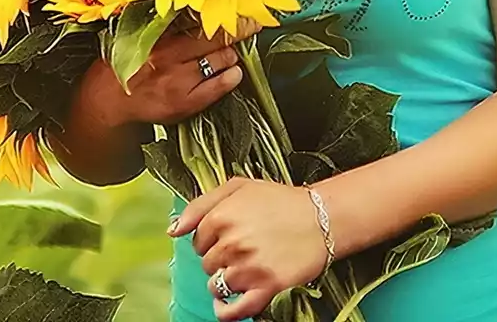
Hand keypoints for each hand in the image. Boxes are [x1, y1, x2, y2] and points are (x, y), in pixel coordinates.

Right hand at [84, 15, 263, 127]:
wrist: (107, 101)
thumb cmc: (125, 65)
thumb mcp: (138, 36)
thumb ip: (166, 23)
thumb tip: (199, 9)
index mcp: (157, 34)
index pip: (198, 16)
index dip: (223, 10)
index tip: (242, 4)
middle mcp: (168, 54)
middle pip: (214, 37)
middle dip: (238, 29)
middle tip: (251, 25)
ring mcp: (177, 79)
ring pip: (219, 60)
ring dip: (230, 56)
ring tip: (229, 55)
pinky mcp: (184, 102)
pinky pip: (217, 86)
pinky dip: (230, 78)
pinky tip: (233, 74)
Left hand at [171, 176, 330, 319]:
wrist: (323, 218)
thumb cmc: (282, 201)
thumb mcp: (239, 187)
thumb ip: (201, 204)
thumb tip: (173, 230)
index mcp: (222, 216)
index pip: (197, 241)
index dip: (211, 239)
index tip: (231, 235)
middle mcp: (232, 243)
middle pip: (206, 264)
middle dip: (221, 259)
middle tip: (246, 248)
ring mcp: (248, 267)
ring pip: (217, 285)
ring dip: (227, 280)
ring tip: (248, 267)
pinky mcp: (266, 287)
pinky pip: (232, 311)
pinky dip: (225, 311)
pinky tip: (227, 304)